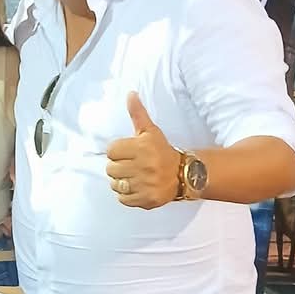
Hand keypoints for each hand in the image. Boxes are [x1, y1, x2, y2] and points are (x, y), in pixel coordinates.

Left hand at [105, 94, 181, 209]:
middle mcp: (144, 167)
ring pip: (115, 185)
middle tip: (130, 165)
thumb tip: (130, 94)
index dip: (117, 152)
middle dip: (118, 167)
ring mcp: (145, 185)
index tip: (127, 153)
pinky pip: (123, 199)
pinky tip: (136, 187)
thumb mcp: (151, 131)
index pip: (111, 151)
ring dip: (120, 182)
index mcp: (142, 148)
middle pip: (111, 169)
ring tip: (132, 177)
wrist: (184, 174)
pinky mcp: (147, 200)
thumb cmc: (162, 151)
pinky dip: (126, 195)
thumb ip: (138, 113)